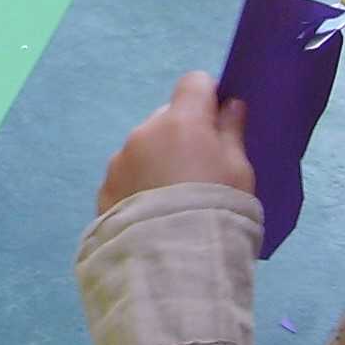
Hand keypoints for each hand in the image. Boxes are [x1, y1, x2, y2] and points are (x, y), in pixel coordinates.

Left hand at [98, 72, 253, 214]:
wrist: (173, 260)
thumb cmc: (218, 209)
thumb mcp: (239, 171)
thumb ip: (231, 132)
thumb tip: (229, 104)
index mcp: (181, 121)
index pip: (193, 83)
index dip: (208, 98)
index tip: (218, 121)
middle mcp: (143, 133)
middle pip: (167, 118)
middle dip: (182, 134)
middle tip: (198, 170)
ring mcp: (119, 161)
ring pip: (143, 148)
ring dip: (156, 161)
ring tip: (173, 199)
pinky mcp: (105, 189)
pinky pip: (127, 176)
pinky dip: (139, 185)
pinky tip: (153, 213)